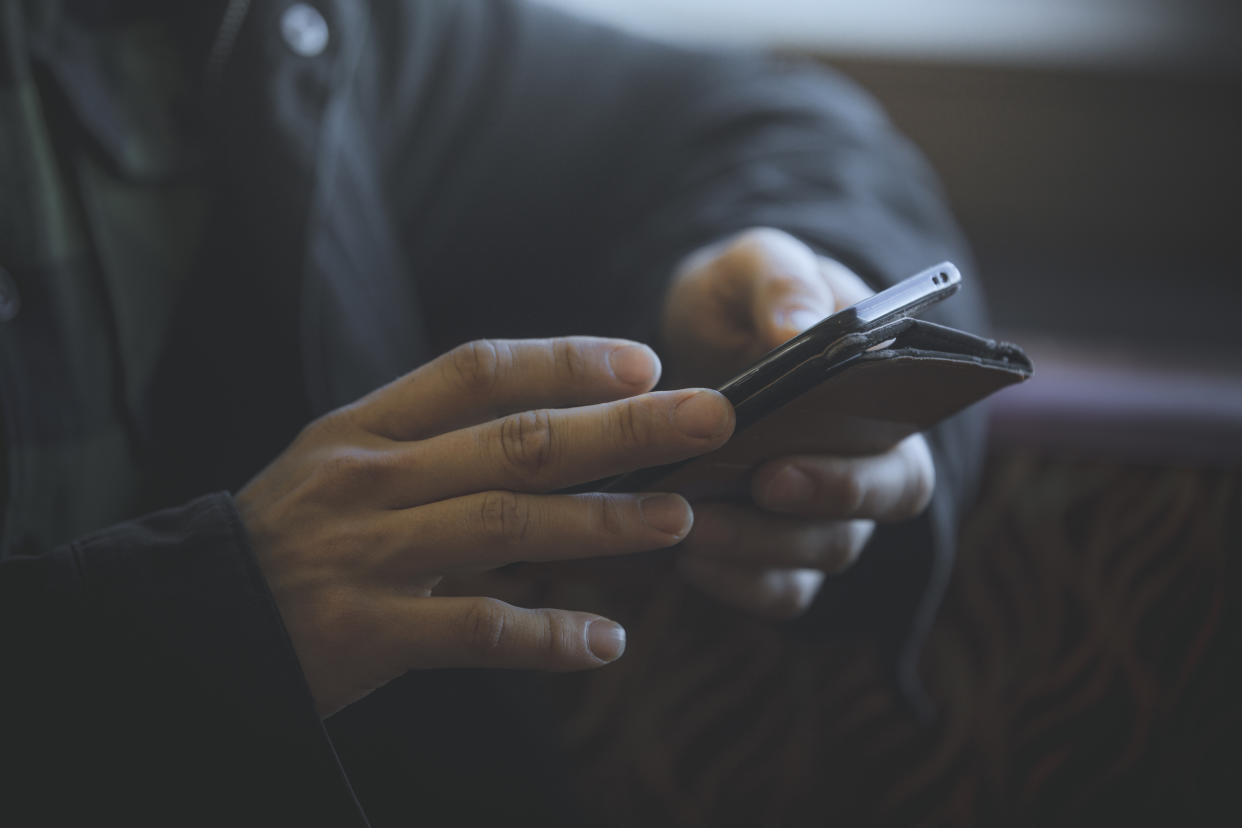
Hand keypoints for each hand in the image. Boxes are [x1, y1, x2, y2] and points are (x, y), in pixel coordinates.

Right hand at [235, 337, 732, 715]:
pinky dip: (547, 636)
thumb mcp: (344, 465)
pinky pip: (477, 631)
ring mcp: (370, 554)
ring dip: (603, 522)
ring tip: (677, 519)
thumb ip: (436, 449)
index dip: (567, 360)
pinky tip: (604, 642)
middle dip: (623, 430)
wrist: (194, 618)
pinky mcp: (368, 633)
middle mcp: (373, 479)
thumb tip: (565, 441)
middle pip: (517, 442)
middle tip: (710, 419)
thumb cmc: (291, 535)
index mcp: (368, 428)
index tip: (645, 364)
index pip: (479, 372)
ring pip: (508, 526)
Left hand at [660, 229, 934, 617]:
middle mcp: (861, 478)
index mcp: (883, 413)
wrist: (701, 332)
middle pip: (853, 530)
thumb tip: (797, 327)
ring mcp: (816, 521)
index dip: (852, 483)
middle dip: (795, 521)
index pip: (900, 472)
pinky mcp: (770, 554)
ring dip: (750, 550)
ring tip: (686, 524)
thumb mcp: (755, 266)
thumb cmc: (746, 299)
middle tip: (740, 494)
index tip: (782, 468)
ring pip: (806, 563)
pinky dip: (731, 582)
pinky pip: (768, 591)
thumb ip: (781, 281)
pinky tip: (683, 558)